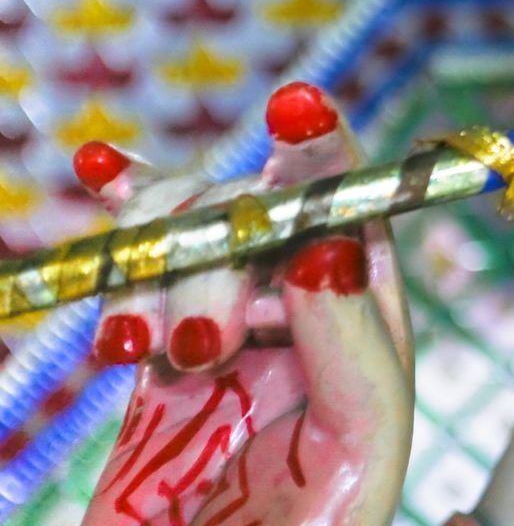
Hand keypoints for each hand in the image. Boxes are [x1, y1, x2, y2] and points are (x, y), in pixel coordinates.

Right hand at [81, 84, 413, 525]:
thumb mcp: (355, 449)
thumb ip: (350, 353)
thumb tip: (329, 248)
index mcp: (371, 325)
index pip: (355, 209)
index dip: (328, 152)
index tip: (297, 108)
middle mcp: (305, 315)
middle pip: (257, 216)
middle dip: (218, 255)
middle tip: (196, 347)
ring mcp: (227, 334)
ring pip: (189, 237)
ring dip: (160, 267)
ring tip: (144, 351)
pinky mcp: (158, 367)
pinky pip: (138, 279)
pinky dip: (120, 235)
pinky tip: (99, 175)